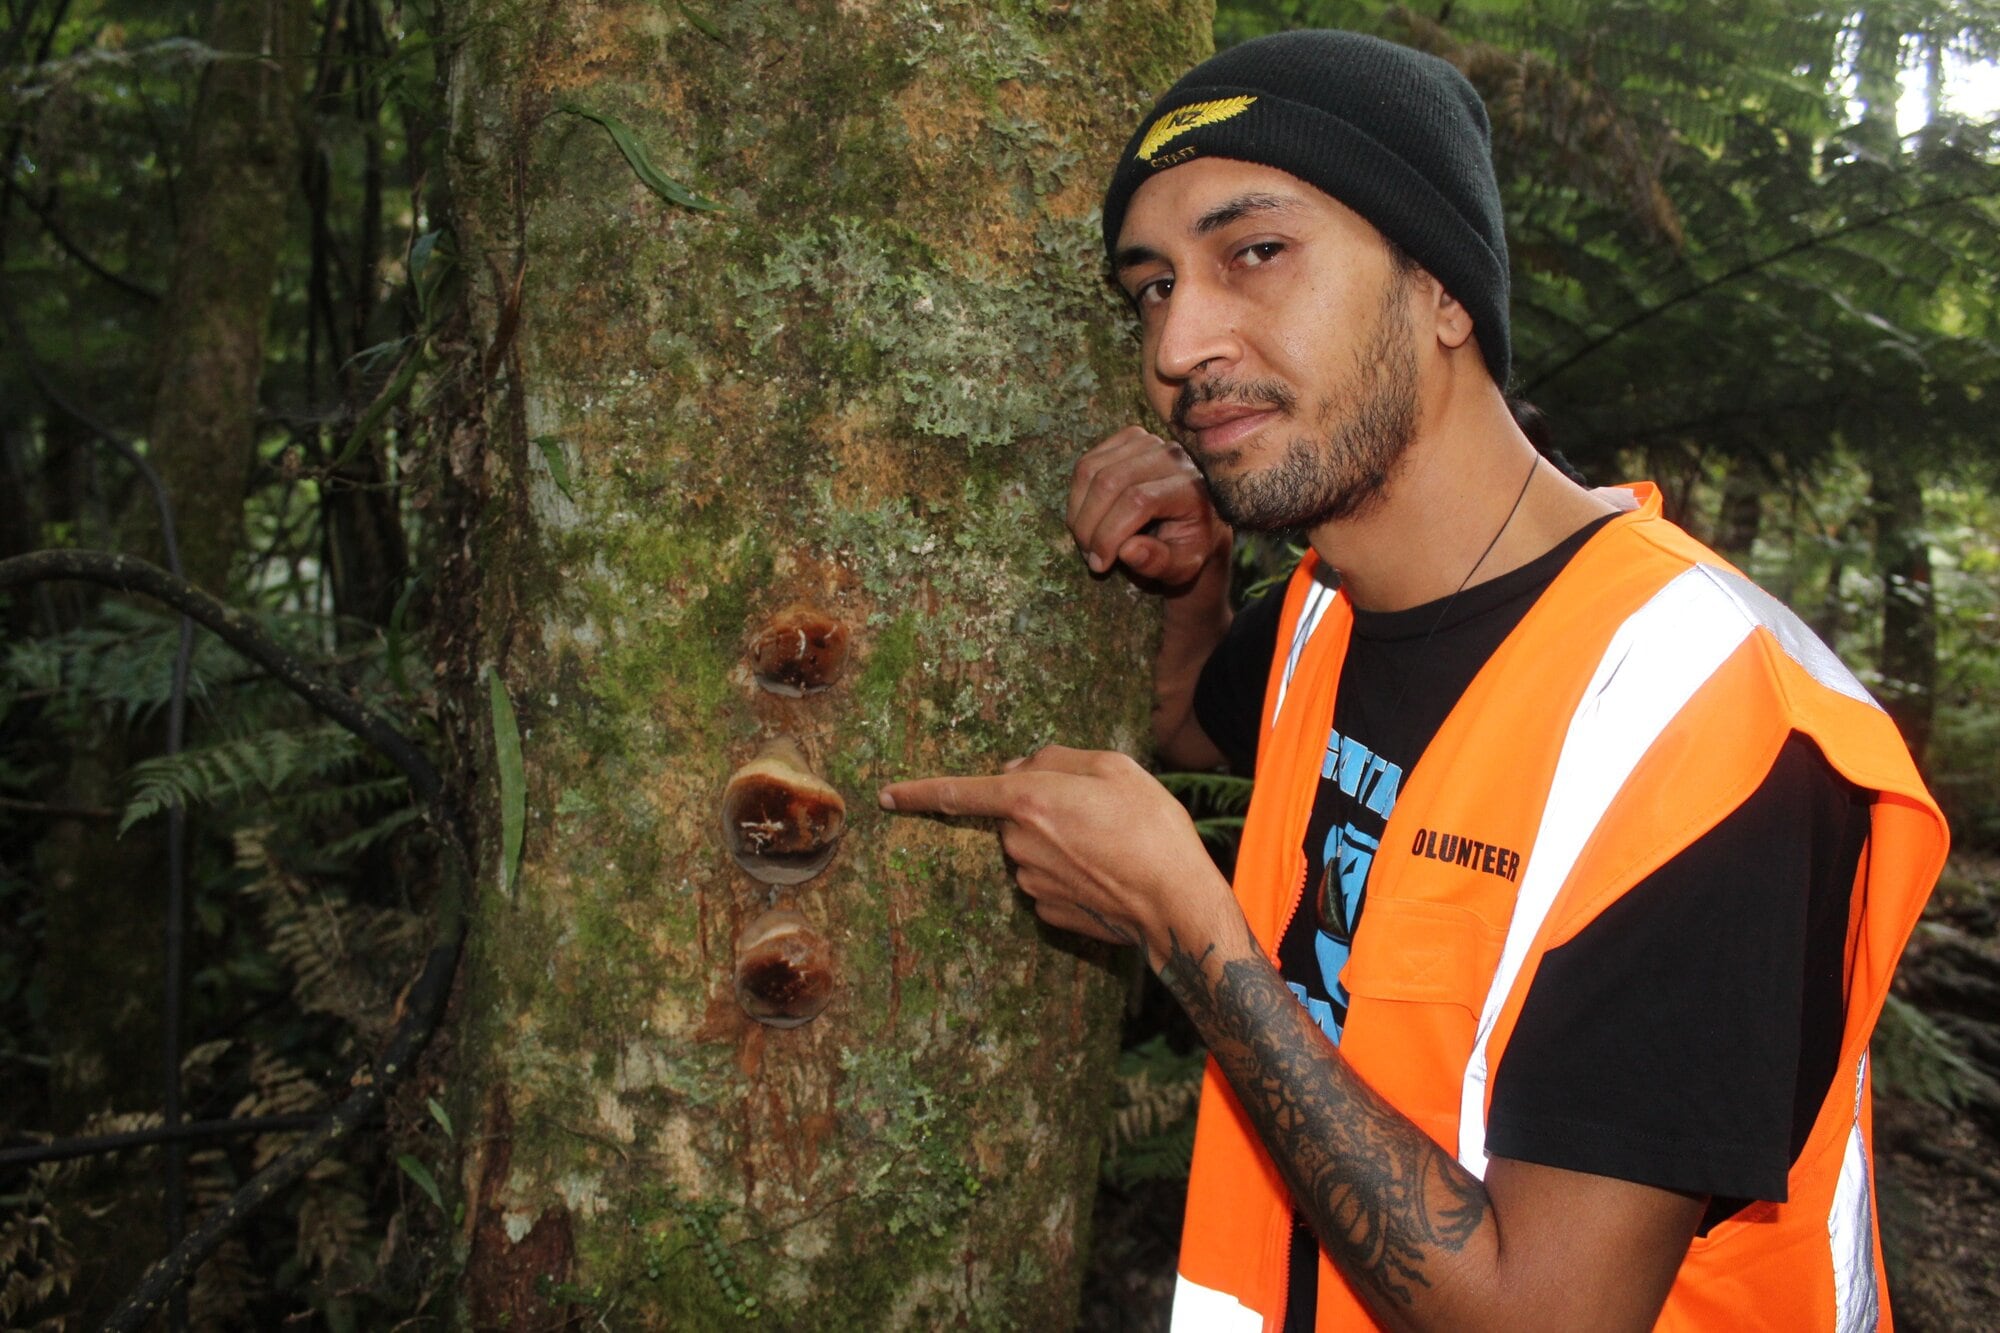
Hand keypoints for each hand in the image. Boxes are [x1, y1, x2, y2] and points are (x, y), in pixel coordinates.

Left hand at [878, 746, 1236, 969]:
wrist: (1174, 904)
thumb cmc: (1152, 830)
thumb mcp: (1116, 769)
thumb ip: (1060, 759)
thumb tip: (1023, 767)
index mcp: (1030, 800)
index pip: (960, 792)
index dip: (920, 792)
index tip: (887, 795)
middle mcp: (1019, 843)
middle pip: (1015, 815)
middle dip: (1044, 809)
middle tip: (1100, 812)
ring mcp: (1030, 881)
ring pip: (1032, 847)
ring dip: (1061, 841)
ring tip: (1113, 845)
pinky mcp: (1047, 910)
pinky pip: (1048, 879)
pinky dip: (1071, 873)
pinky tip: (1107, 874)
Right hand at [1067, 427, 1230, 589]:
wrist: (1197, 518)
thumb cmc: (1188, 545)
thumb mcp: (1182, 566)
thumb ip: (1158, 562)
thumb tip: (1127, 550)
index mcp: (1189, 487)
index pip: (1138, 501)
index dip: (1109, 534)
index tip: (1099, 564)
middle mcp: (1170, 456)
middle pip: (1109, 482)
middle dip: (1088, 525)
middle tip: (1089, 555)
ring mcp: (1147, 442)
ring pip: (1091, 470)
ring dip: (1078, 512)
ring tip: (1086, 540)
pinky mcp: (1128, 438)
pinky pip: (1087, 462)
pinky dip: (1077, 494)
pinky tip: (1086, 518)